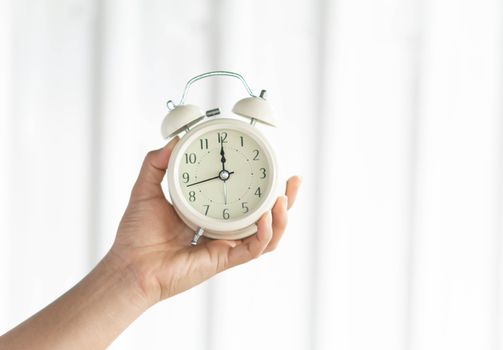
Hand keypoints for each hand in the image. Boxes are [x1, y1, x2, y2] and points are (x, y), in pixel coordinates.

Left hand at [109, 137, 300, 305]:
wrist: (129, 265)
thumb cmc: (137, 234)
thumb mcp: (147, 188)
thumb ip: (157, 162)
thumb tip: (174, 140)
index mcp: (211, 213)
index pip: (245, 198)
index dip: (262, 184)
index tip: (271, 165)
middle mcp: (223, 230)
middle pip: (266, 216)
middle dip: (286, 200)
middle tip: (293, 181)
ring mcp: (226, 245)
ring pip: (268, 234)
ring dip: (282, 217)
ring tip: (284, 198)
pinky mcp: (224, 259)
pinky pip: (254, 248)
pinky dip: (265, 233)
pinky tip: (266, 217)